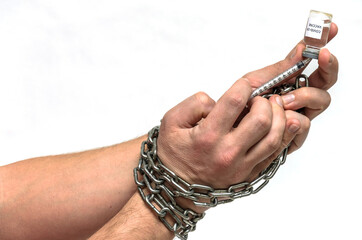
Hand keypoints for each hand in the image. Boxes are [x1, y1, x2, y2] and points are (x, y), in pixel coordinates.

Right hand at [157, 78, 285, 208]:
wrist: (177, 189)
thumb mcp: (171, 122)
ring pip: (274, 138)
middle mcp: (227, 152)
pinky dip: (281, 136)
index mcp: (207, 136)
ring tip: (271, 109)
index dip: (243, 86)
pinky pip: (274, 154)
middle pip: (262, 120)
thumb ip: (194, 104)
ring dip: (278, 118)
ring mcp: (241, 166)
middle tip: (257, 100)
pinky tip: (277, 125)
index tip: (243, 85)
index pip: (234, 102)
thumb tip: (218, 101)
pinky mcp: (249, 174)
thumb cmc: (174, 155)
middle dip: (264, 102)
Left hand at [243, 23, 338, 177]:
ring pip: (320, 101)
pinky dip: (291, 118)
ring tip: (280, 100)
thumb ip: (278, 69)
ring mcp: (296, 119)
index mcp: (290, 85)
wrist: (219, 135)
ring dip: (302, 95)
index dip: (324, 52)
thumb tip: (302, 48)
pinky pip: (303, 124)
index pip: (315, 66)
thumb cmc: (233, 109)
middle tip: (320, 57)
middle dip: (326, 68)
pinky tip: (277, 117)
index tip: (332, 31)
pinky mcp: (292, 139)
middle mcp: (298, 101)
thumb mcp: (253, 83)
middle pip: (325, 83)